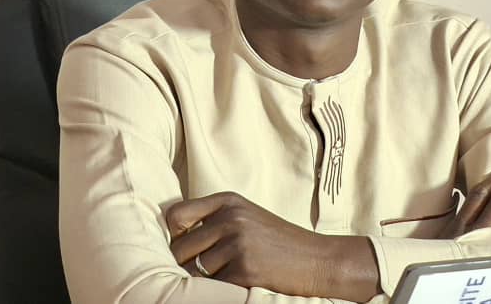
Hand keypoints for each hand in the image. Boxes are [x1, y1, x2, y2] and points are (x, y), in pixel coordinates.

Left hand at [165, 191, 378, 299]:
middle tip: (204, 270)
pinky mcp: (244, 269)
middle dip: (185, 264)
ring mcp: (237, 243)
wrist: (317, 258)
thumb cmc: (279, 241)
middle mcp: (230, 218)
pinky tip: (237, 283)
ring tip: (225, 275)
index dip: (173, 236)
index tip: (184, 247)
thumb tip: (172, 240)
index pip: (176, 215)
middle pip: (180, 248)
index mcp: (228, 201)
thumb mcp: (247, 216)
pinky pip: (213, 286)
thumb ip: (214, 219)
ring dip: (203, 279)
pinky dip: (220, 290)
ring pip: (194, 270)